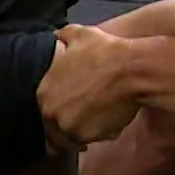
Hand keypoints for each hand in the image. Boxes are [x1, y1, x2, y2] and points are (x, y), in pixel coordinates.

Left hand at [37, 25, 141, 146]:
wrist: (131, 69)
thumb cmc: (105, 51)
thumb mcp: (79, 34)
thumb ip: (63, 36)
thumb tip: (58, 35)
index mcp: (43, 93)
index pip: (45, 112)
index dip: (60, 111)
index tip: (72, 109)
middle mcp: (52, 114)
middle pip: (57, 130)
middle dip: (71, 124)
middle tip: (88, 117)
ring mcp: (69, 128)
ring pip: (76, 137)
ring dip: (87, 130)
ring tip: (103, 117)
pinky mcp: (90, 137)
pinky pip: (96, 139)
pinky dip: (104, 132)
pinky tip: (114, 118)